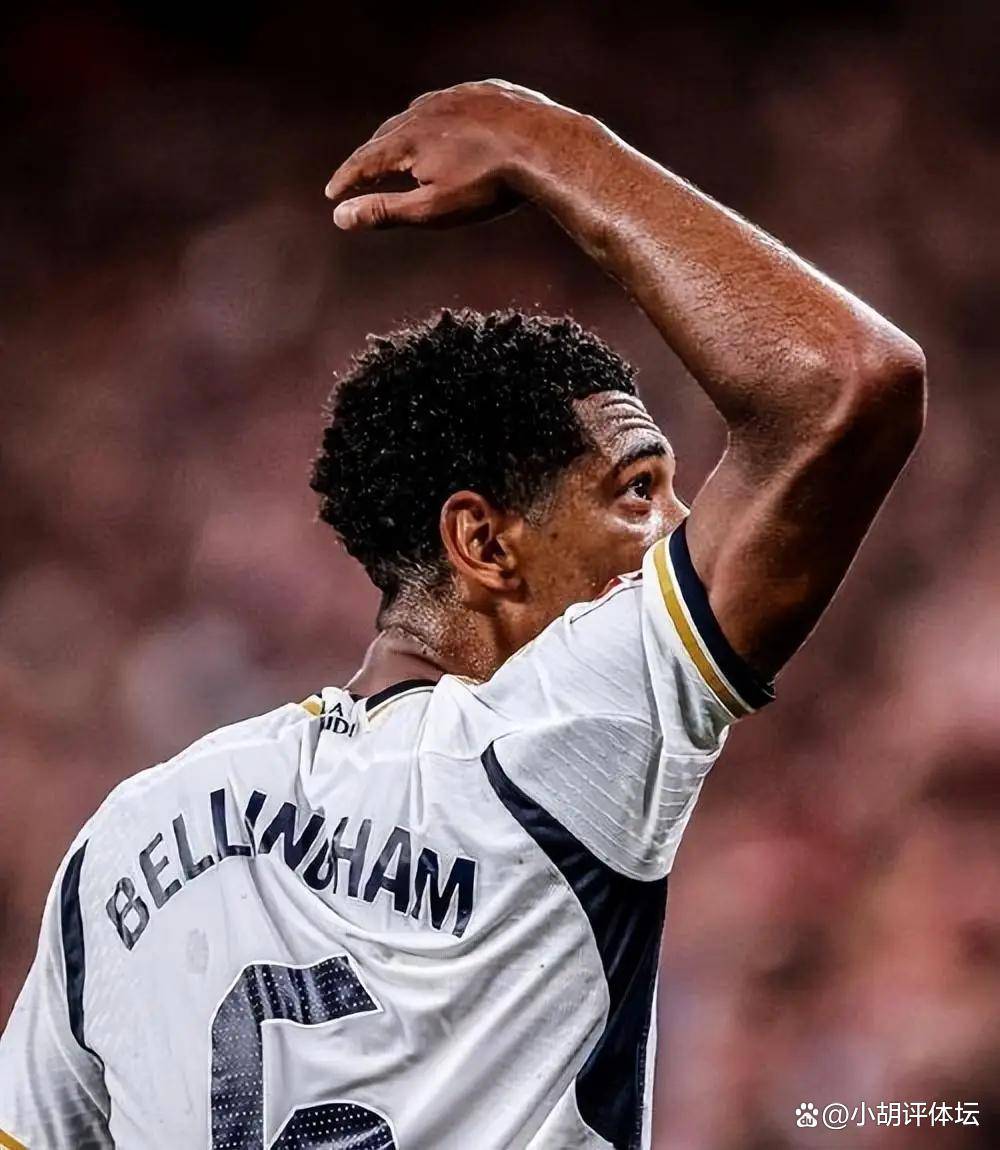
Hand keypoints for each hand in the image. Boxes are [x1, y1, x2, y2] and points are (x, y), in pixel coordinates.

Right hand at [325, 80, 571, 229]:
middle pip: (388, 134)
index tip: (332, 193)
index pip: (365, 161)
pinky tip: (447, 127)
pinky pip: (454, 104)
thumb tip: (339, 217)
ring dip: (404, 133)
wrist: (545, 148)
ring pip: (420, 114)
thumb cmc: (488, 186)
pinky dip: (440, 119)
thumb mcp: (432, 209)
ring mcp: (457, 96)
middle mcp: (426, 110)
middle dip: (371, 155)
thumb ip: (384, 212)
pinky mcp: (486, 91)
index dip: (347, 179)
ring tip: (399, 148)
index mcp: (408, 139)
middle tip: (360, 172)